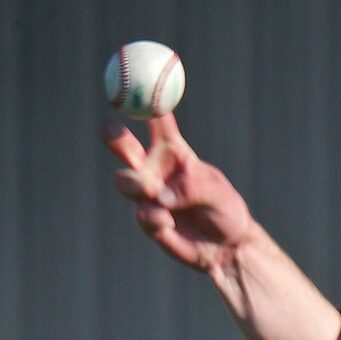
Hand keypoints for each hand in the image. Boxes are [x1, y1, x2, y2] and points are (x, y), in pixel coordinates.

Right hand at [101, 113, 253, 271]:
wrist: (228, 248)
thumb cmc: (225, 211)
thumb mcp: (218, 194)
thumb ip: (191, 188)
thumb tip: (160, 195)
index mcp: (174, 151)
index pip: (155, 119)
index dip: (144, 100)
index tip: (137, 86)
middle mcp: (155, 169)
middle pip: (123, 145)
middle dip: (112, 134)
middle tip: (110, 129)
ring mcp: (149, 196)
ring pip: (123, 181)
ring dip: (133, 183)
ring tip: (149, 189)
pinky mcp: (149, 221)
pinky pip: (142, 215)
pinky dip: (155, 218)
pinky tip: (169, 223)